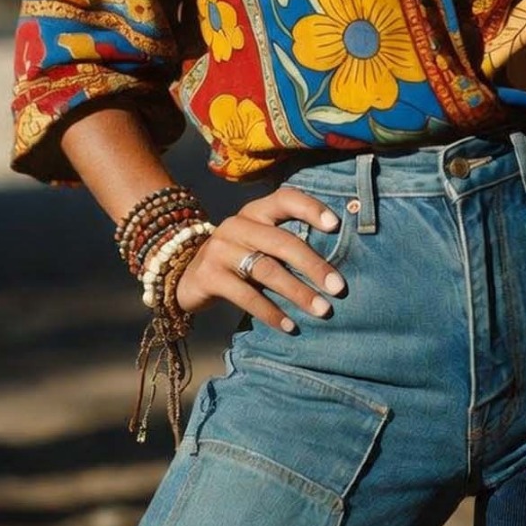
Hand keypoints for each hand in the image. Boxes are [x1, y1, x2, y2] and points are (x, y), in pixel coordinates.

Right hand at [176, 187, 346, 332]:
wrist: (186, 277)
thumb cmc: (238, 260)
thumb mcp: (258, 244)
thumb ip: (286, 244)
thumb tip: (334, 267)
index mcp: (254, 211)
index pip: (284, 199)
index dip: (310, 208)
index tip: (335, 225)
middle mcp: (237, 225)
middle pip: (281, 242)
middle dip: (313, 265)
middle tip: (339, 287)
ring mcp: (220, 249)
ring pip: (267, 270)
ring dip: (298, 293)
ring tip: (322, 310)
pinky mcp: (209, 276)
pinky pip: (246, 296)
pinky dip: (271, 312)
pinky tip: (290, 326)